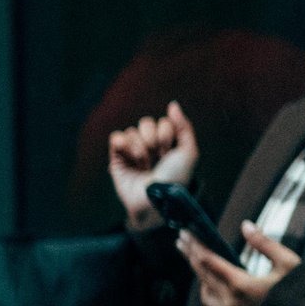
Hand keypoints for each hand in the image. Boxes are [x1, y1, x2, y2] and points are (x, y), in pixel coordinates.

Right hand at [108, 101, 200, 230]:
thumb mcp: (189, 152)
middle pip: (145, 122)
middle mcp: (150, 146)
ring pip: (131, 131)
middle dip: (152, 139)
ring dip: (140, 148)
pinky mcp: (116, 159)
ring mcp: (132, 152)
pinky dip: (123, 144)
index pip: (163, 122)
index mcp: (167, 144)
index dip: (166, 135)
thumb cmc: (175, 179)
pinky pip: (116, 137)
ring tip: (144, 165)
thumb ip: (184, 126)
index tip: (169, 152)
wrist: (155, 201)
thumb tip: (173, 104)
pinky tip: (130, 156)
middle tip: (156, 157)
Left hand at [177, 221, 300, 305]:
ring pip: (204, 291)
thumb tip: (246, 225)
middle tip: (181, 240)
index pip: (208, 260)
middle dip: (190, 254)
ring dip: (198, 273)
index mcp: (241, 285)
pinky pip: (213, 303)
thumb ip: (265, 244)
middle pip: (201, 273)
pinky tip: (211, 282)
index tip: (185, 232)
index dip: (195, 245)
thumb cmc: (303, 296)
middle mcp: (230, 301)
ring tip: (194, 259)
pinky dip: (208, 289)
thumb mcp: (289, 264)